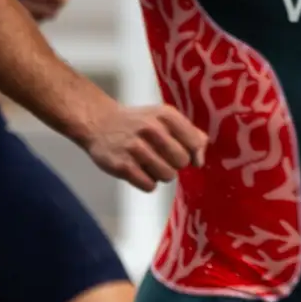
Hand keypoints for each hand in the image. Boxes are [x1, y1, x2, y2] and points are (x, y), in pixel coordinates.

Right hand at [82, 103, 208, 192]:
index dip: (191, 152)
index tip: (181, 150)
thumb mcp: (165, 118)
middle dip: (175, 164)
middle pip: (182, 162)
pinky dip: (146, 182)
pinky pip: (149, 186)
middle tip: (161, 156)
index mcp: (166, 115)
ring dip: (160, 174)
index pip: (195, 142)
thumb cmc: (139, 122)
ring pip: (167, 176)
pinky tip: (138, 170)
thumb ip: (190, 134)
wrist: (100, 123)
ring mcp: (136, 148)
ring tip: (148, 163)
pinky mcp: (122, 165)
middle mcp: (152, 129)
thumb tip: (200, 160)